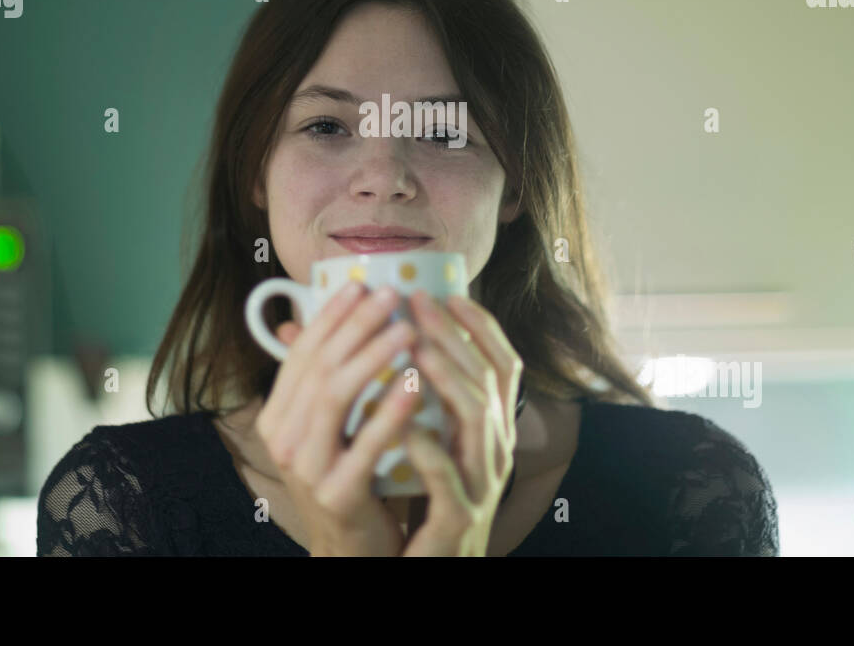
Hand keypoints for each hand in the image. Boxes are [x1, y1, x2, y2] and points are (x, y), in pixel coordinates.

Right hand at [254, 281, 422, 555]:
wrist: (352, 551)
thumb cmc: (348, 479)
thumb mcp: (328, 427)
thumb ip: (320, 378)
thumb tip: (299, 318)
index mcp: (277, 416)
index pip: (301, 354)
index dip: (330, 317)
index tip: (361, 285)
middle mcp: (282, 439)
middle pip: (318, 368)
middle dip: (356, 327)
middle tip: (391, 296)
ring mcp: (305, 468)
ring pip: (335, 397)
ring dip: (372, 358)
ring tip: (408, 330)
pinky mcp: (335, 495)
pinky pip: (364, 445)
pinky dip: (389, 411)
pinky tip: (416, 384)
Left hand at [399, 291, 522, 556]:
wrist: (428, 561)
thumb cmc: (424, 493)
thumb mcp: (425, 434)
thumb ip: (407, 388)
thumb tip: (351, 332)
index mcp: (489, 426)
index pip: (502, 364)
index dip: (481, 326)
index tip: (450, 292)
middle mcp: (495, 448)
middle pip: (488, 379)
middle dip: (454, 336)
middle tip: (420, 302)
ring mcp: (481, 484)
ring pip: (479, 421)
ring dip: (449, 379)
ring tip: (415, 350)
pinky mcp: (460, 518)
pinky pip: (450, 483)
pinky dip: (431, 453)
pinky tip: (408, 430)